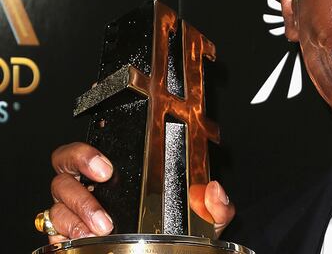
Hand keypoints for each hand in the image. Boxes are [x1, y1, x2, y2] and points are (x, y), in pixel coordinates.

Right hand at [48, 142, 234, 242]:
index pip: (90, 150)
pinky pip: (54, 230)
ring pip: (57, 202)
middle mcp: (91, 186)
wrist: (169, 253)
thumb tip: (213, 190)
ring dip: (77, 213)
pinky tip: (84, 240)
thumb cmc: (180, 230)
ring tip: (102, 227)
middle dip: (80, 176)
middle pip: (64, 169)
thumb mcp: (203, 217)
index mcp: (120, 172)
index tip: (106, 167)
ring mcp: (75, 210)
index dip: (87, 153)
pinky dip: (65, 234)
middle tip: (104, 185)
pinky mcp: (66, 234)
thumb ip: (215, 204)